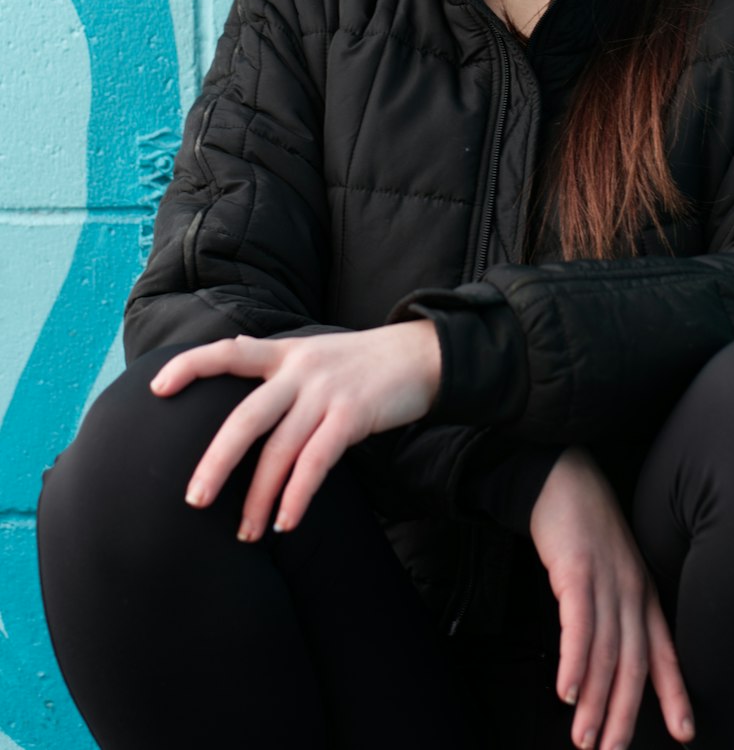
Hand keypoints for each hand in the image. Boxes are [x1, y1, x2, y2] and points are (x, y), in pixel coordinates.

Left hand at [148, 321, 441, 539]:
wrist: (424, 354)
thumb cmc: (366, 361)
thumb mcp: (316, 351)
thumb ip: (278, 360)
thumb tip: (238, 354)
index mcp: (286, 353)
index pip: (230, 352)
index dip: (192, 365)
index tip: (157, 387)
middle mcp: (300, 370)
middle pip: (246, 418)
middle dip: (216, 462)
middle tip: (193, 500)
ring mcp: (327, 393)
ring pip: (279, 451)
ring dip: (259, 497)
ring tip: (245, 534)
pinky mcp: (353, 416)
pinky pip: (316, 463)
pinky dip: (297, 496)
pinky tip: (285, 522)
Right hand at [529, 446, 694, 749]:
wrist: (563, 475)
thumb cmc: (585, 527)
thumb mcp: (613, 568)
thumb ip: (618, 609)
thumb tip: (610, 661)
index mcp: (644, 593)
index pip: (665, 652)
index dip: (676, 695)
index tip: (686, 735)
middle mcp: (632, 591)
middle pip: (635, 664)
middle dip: (625, 715)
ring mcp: (606, 580)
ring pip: (608, 653)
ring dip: (595, 702)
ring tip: (585, 739)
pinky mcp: (577, 569)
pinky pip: (578, 625)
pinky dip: (574, 662)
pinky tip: (566, 691)